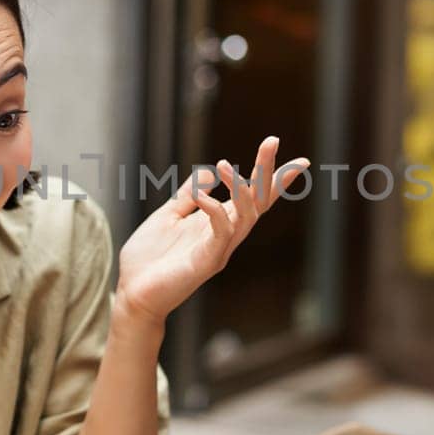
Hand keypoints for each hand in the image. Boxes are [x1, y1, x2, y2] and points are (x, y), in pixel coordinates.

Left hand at [115, 136, 309, 326]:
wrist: (131, 293)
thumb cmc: (149, 259)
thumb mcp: (168, 216)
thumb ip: (187, 196)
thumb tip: (205, 172)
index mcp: (218, 223)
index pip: (254, 198)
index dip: (274, 178)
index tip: (301, 160)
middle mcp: (225, 235)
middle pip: (258, 201)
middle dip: (268, 171)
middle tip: (272, 141)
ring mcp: (219, 249)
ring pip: (246, 215)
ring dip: (240, 187)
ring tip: (224, 164)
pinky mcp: (206, 262)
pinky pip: (221, 232)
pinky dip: (214, 209)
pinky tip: (202, 196)